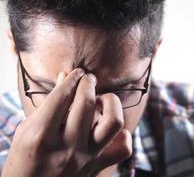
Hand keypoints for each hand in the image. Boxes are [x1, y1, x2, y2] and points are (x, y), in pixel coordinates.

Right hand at [2, 69, 131, 176]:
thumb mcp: (27, 131)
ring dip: (111, 103)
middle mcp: (66, 148)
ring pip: (113, 122)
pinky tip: (107, 128)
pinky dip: (121, 134)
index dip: (72, 78)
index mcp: (40, 137)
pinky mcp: (98, 167)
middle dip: (88, 83)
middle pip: (87, 103)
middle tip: (87, 79)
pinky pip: (123, 148)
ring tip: (101, 101)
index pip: (62, 97)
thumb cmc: (24, 161)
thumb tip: (66, 76)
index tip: (77, 72)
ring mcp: (85, 159)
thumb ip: (49, 104)